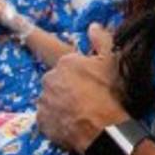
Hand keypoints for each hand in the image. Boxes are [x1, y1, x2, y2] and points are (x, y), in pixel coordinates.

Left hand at [37, 25, 127, 152]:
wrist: (101, 128)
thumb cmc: (108, 93)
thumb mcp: (112, 62)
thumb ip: (102, 40)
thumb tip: (93, 26)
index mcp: (65, 63)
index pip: (69, 65)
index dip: (81, 74)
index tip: (91, 83)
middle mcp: (49, 79)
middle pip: (58, 81)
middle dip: (68, 88)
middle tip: (85, 99)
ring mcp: (44, 101)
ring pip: (52, 100)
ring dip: (61, 104)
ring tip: (80, 114)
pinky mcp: (42, 122)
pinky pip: (48, 119)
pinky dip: (57, 121)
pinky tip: (72, 124)